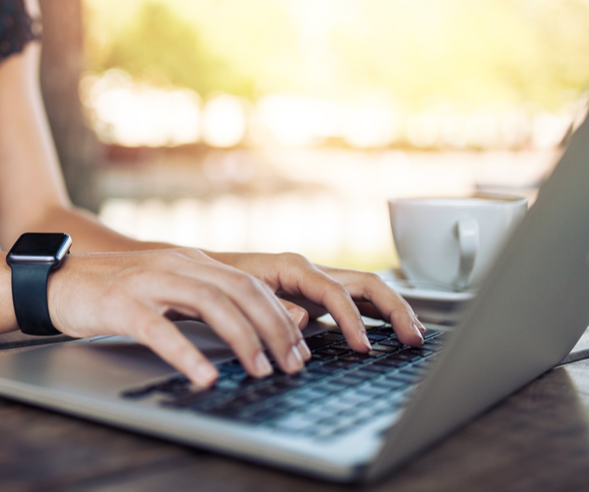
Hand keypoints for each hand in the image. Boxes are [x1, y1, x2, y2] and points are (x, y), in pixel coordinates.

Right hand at [47, 248, 311, 386]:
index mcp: (190, 262)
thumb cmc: (111, 293)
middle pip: (240, 291)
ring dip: (243, 339)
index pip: (250, 284)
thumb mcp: (164, 290)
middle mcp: (176, 265)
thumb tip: (246, 331)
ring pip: (211, 304)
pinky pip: (160, 330)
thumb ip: (200, 303)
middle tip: (292, 364)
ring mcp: (148, 281)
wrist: (54, 282)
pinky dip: (187, 354)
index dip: (281, 316)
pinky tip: (204, 376)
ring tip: (260, 370)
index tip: (298, 349)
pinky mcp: (121, 304)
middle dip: (274, 329)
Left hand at [213, 252, 425, 351]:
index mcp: (293, 267)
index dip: (353, 320)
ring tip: (414, 335)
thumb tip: (305, 320)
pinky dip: (378, 313)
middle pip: (366, 283)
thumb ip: (274, 307)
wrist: (202, 271)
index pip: (336, 292)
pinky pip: (356, 298)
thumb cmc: (219, 282)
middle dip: (394, 309)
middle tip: (413, 338)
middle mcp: (310, 270)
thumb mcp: (241, 295)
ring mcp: (316, 280)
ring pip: (367, 289)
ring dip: (394, 310)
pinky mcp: (316, 293)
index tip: (363, 348)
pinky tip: (392, 330)